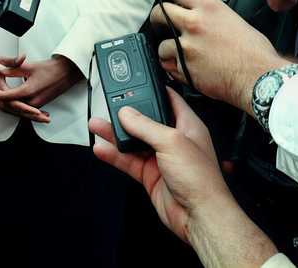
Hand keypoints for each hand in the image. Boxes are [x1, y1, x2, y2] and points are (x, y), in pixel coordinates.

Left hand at [0, 55, 82, 122]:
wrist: (68, 72)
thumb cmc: (52, 68)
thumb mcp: (29, 66)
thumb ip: (12, 67)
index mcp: (28, 91)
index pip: (4, 95)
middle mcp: (32, 101)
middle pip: (9, 105)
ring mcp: (37, 104)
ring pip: (16, 107)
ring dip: (5, 103)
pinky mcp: (40, 104)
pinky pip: (24, 107)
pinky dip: (15, 104)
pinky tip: (10, 101)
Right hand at [90, 90, 277, 265]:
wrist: (198, 215)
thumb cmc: (200, 179)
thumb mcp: (172, 142)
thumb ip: (146, 126)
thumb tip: (127, 113)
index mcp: (187, 125)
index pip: (169, 100)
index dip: (154, 90)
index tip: (137, 82)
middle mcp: (174, 140)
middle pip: (146, 121)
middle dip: (127, 114)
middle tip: (109, 106)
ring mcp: (161, 158)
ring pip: (134, 142)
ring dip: (115, 134)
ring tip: (98, 125)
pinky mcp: (150, 175)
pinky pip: (129, 161)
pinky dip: (115, 155)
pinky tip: (103, 149)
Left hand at [149, 0, 286, 113]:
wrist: (258, 77)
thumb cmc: (254, 51)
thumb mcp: (234, 20)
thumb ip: (212, 16)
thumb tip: (202, 18)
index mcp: (209, 7)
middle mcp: (194, 23)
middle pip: (160, 14)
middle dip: (156, 18)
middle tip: (158, 22)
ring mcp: (187, 47)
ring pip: (161, 45)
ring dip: (166, 49)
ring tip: (176, 53)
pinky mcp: (185, 68)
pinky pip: (169, 66)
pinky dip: (173, 67)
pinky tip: (183, 67)